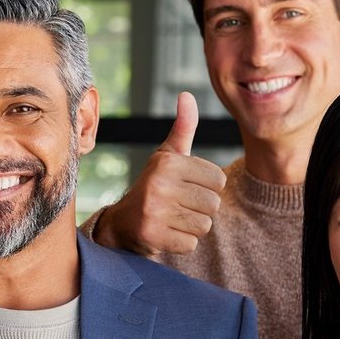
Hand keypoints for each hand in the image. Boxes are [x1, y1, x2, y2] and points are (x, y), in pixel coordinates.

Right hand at [91, 92, 225, 255]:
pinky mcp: (152, 235)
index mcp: (168, 162)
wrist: (120, 224)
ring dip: (192, 227)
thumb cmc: (153, 187)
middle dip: (201, 209)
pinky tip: (166, 234)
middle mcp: (159, 183)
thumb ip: (183, 128)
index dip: (207, 188)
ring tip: (172, 220)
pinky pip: (191, 243)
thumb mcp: (166, 156)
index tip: (186, 189)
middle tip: (179, 207)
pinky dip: (182, 243)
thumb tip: (186, 95)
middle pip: (213, 203)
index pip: (219, 179)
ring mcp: (154, 210)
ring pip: (204, 225)